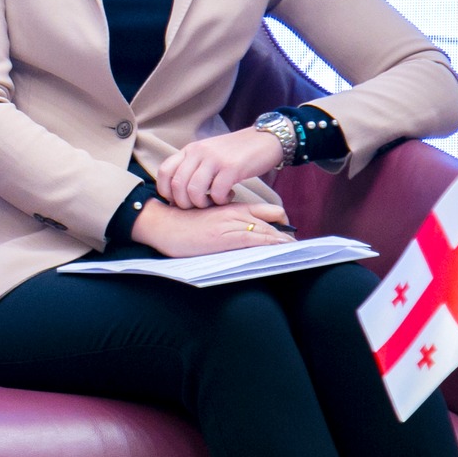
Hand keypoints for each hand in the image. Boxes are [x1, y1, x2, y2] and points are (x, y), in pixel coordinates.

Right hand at [131, 202, 295, 257]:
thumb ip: (225, 220)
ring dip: (283, 241)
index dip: (282, 219)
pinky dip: (270, 244)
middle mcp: (235, 212)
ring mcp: (231, 224)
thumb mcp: (207, 217)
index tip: (288, 231)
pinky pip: (255, 239)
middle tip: (296, 244)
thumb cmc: (180, 223)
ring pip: (267, 229)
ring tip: (295, 250)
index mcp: (232, 206)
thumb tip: (239, 232)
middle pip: (273, 216)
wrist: (161, 223)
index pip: (267, 209)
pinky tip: (280, 249)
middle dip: (287, 231)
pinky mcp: (225, 237)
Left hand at [156, 128, 284, 207]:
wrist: (265, 140)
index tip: (178, 201)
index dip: (166, 191)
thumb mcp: (208, 155)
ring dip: (202, 204)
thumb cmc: (235, 153)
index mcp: (190, 150)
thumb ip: (193, 169)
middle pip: (177, 185)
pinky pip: (217, 192)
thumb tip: (177, 195)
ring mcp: (214, 159)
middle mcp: (198, 152)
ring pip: (194, 191)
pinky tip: (229, 196)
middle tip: (198, 206)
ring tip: (213, 202)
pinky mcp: (232, 167)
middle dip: (184, 203)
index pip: (164, 171)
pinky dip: (221, 201)